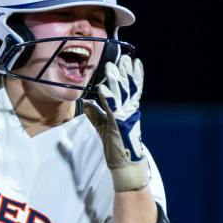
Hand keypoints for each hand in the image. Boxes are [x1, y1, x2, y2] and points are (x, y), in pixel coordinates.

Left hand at [84, 56, 151, 191]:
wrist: (124, 165)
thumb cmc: (116, 147)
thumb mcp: (104, 127)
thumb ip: (96, 114)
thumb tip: (87, 102)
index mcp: (129, 112)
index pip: (133, 90)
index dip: (134, 76)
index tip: (133, 62)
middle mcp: (130, 112)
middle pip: (129, 88)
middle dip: (126, 72)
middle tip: (124, 58)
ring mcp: (125, 118)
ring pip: (122, 95)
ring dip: (116, 80)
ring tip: (111, 66)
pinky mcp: (118, 125)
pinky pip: (112, 108)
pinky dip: (107, 97)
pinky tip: (103, 87)